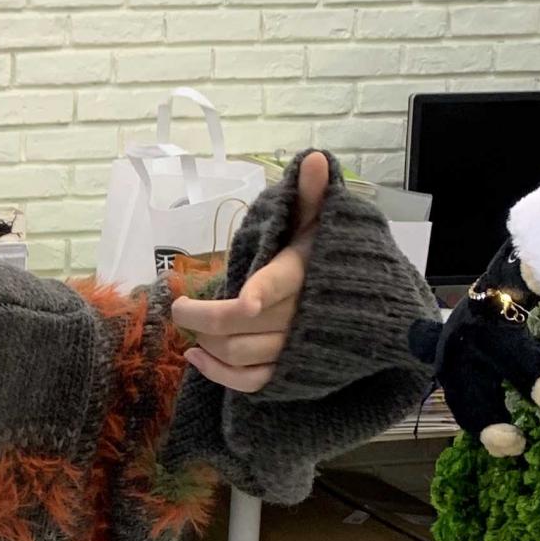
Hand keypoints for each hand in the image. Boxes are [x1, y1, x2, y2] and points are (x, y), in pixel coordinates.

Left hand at [170, 150, 329, 393]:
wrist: (358, 306)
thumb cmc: (324, 256)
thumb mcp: (317, 221)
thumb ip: (309, 194)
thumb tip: (312, 157)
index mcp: (304, 272)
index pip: (281, 283)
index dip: (262, 292)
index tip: (243, 300)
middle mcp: (300, 313)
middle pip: (242, 324)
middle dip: (202, 317)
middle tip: (181, 306)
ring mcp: (295, 347)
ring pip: (241, 353)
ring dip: (207, 342)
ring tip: (190, 327)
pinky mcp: (288, 372)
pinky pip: (251, 382)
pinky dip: (219, 374)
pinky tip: (196, 358)